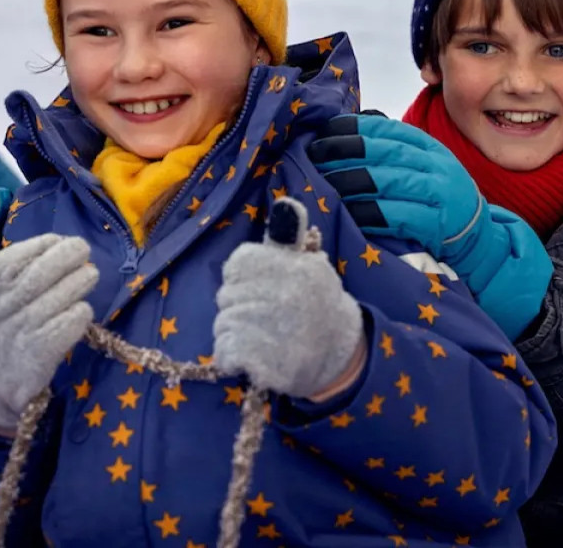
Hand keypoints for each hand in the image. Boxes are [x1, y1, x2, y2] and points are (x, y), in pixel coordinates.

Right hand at [0, 234, 97, 430]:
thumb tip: (45, 246)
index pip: (17, 255)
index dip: (45, 244)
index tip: (58, 242)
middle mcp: (0, 308)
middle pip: (45, 271)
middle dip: (71, 254)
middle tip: (83, 253)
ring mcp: (21, 331)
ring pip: (64, 295)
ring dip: (82, 281)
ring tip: (87, 278)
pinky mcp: (41, 355)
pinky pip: (71, 323)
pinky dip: (81, 314)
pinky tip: (79, 313)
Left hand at [213, 198, 364, 399]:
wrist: (339, 355)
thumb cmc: (318, 305)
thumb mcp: (309, 265)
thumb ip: (288, 238)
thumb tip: (285, 202)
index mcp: (284, 266)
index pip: (238, 264)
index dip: (245, 278)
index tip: (262, 289)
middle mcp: (272, 292)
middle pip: (227, 295)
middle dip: (240, 307)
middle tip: (267, 318)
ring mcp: (260, 327)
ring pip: (223, 323)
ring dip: (236, 333)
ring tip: (263, 338)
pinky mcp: (254, 360)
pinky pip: (224, 351)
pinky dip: (232, 356)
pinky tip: (253, 357)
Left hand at [307, 113, 485, 264]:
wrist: (478, 240)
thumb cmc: (438, 202)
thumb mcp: (424, 170)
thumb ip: (393, 154)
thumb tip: (342, 138)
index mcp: (429, 148)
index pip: (388, 129)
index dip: (353, 128)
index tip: (324, 131)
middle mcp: (436, 165)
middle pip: (384, 152)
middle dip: (344, 151)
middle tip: (314, 156)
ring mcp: (439, 194)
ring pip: (386, 181)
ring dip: (350, 182)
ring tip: (323, 184)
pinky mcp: (437, 224)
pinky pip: (395, 215)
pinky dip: (368, 214)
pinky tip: (347, 212)